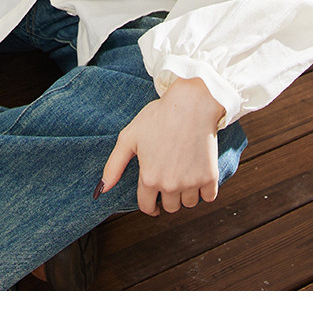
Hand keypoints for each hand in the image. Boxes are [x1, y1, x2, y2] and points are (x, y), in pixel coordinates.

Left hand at [99, 77, 224, 214]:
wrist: (192, 104)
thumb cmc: (159, 116)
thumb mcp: (130, 137)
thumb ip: (114, 165)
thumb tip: (103, 189)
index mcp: (149, 178)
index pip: (147, 206)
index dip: (148, 204)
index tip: (153, 202)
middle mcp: (170, 185)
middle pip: (170, 207)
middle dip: (167, 196)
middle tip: (169, 177)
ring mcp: (191, 182)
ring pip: (189, 204)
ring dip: (186, 194)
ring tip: (183, 172)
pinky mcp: (210, 177)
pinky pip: (208, 197)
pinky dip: (204, 190)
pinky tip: (198, 173)